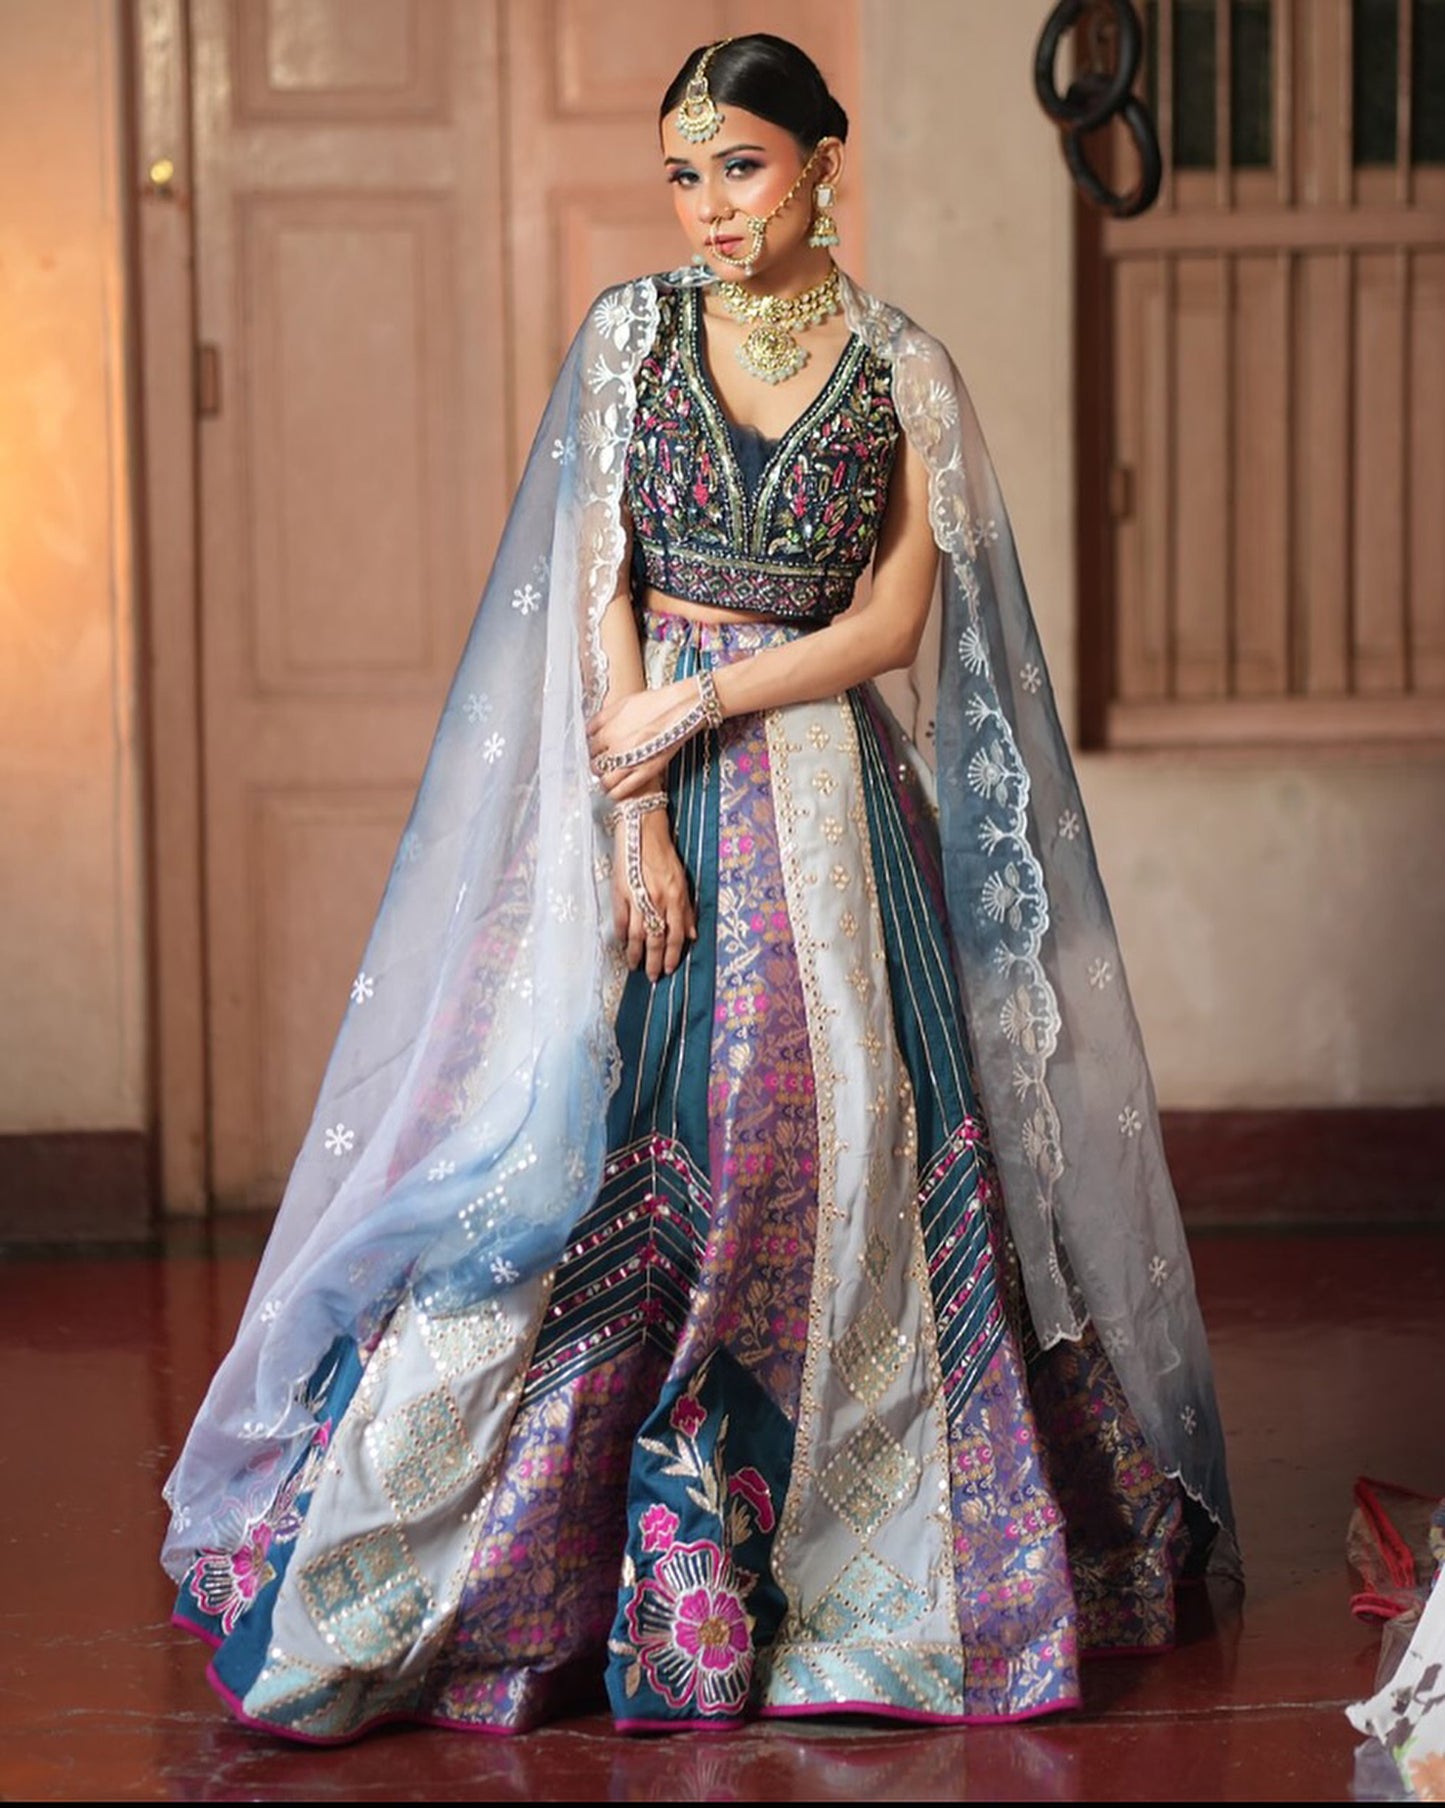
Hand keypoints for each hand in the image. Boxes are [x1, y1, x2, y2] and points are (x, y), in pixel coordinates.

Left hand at [588, 681, 697, 800]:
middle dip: (596, 765)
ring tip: (605, 780)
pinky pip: (622, 790)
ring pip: (605, 781)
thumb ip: (602, 718)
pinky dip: (614, 794)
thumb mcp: (622, 703)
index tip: (594, 752)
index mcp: (607, 730)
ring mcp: (630, 762)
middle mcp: (615, 748)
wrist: (680, 708)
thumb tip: (588, 729)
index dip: (591, 750)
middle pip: (594, 765)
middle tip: (600, 765)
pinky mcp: (645, 773)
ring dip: (603, 781)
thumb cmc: (655, 703)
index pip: (588, 747)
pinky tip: (613, 792)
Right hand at [613, 807, 696, 980]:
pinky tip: (623, 944)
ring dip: (636, 954)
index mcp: (676, 897)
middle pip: (656, 939)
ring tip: (634, 967)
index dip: (673, 955)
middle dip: (654, 961)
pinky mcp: (620, 891)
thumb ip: (686, 908)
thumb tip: (692, 934)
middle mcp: (658, 900)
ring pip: (637, 934)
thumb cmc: (664, 853)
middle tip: (652, 977)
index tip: (669, 969)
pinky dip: (621, 935)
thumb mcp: (682, 879)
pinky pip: (621, 920)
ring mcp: (638, 897)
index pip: (677, 935)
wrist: (642, 828)